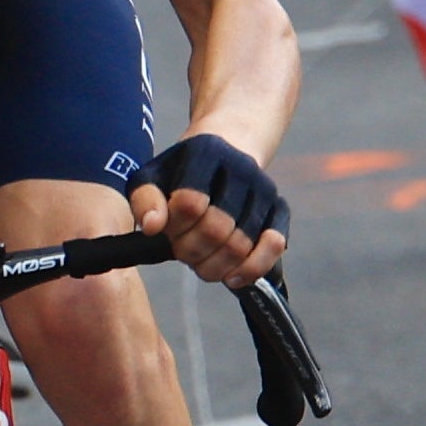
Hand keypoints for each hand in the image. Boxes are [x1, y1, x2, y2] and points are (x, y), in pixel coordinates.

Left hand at [130, 132, 288, 286]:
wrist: (228, 147)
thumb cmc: (182, 171)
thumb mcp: (152, 176)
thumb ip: (145, 200)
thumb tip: (153, 228)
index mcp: (206, 154)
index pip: (189, 203)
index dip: (174, 227)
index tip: (167, 230)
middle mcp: (242, 169)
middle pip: (215, 229)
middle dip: (191, 251)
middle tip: (181, 250)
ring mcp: (265, 190)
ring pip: (241, 245)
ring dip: (213, 266)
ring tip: (200, 261)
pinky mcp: (280, 209)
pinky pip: (274, 246)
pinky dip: (252, 268)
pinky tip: (232, 278)